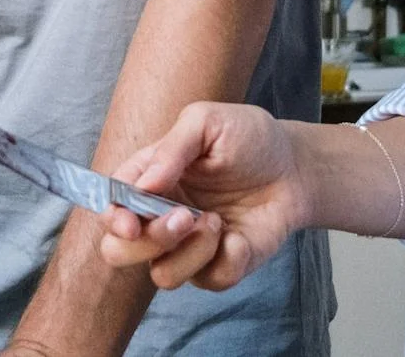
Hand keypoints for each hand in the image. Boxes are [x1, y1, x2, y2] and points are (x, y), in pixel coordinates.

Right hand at [97, 102, 308, 292]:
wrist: (294, 167)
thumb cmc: (248, 138)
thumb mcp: (208, 122)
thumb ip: (172, 147)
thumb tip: (143, 184)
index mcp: (146, 179)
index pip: (110, 205)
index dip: (112, 218)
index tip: (130, 221)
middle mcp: (158, 217)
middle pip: (119, 251)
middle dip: (148, 240)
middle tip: (184, 217)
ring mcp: (186, 246)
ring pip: (162, 275)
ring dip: (190, 251)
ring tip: (218, 221)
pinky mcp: (217, 266)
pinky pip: (209, 281)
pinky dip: (227, 259)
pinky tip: (240, 235)